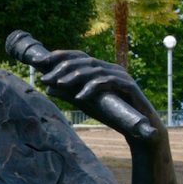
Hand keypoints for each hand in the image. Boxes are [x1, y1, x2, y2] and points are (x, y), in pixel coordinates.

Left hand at [40, 50, 162, 141]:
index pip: (79, 56)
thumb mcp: (86, 103)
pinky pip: (107, 82)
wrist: (139, 128)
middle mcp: (111, 68)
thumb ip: (69, 94)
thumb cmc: (112, 113)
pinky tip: (79, 97)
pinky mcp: (128, 86)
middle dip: (62, 68)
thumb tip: (47, 88)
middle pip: (84, 61)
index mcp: (101, 68)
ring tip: (58, 84)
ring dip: (74, 76)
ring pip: (94, 69)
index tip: (42, 61)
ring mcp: (121, 75)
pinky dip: (91, 88)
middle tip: (46, 78)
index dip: (61, 55)